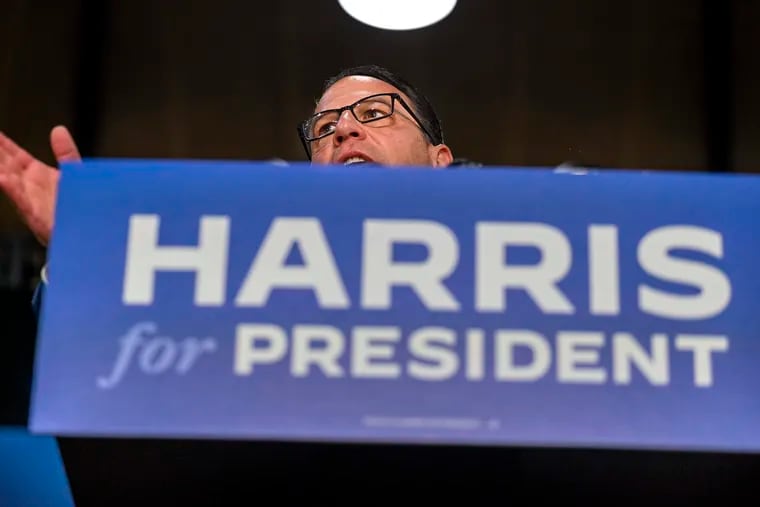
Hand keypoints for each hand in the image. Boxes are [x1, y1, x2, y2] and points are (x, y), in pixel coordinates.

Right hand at [0, 126, 80, 245]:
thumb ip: (66, 153)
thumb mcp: (73, 174)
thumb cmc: (78, 205)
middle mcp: (29, 186)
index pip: (13, 154)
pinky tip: (3, 180)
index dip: (1, 143)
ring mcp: (30, 201)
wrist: (89, 233)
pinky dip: (12, 190)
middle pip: (4, 164)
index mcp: (36, 174)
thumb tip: (58, 129)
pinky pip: (21, 202)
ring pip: (8, 182)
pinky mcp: (37, 216)